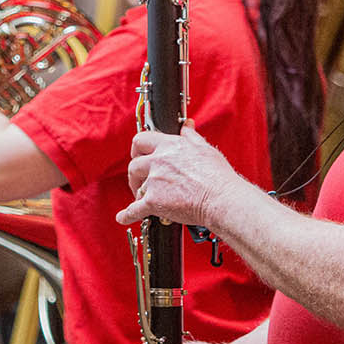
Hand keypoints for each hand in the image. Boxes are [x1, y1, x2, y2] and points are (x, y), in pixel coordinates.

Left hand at [117, 125, 242, 227]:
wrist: (220, 199)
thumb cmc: (217, 176)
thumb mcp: (205, 149)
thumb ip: (191, 136)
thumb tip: (186, 125)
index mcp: (169, 146)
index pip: (141, 140)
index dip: (137, 149)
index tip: (138, 155)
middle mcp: (158, 161)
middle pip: (134, 165)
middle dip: (136, 174)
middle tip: (141, 180)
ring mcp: (154, 182)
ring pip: (136, 187)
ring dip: (138, 193)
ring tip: (145, 198)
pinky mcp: (153, 202)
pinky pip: (134, 209)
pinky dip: (127, 215)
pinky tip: (123, 217)